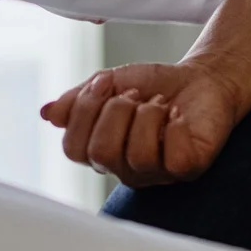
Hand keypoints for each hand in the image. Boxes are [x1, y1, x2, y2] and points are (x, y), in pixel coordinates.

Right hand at [39, 61, 243, 186]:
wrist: (203, 76)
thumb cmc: (156, 85)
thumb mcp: (111, 83)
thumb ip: (78, 99)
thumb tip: (47, 113)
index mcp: (102, 152)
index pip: (73, 148)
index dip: (84, 110)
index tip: (106, 82)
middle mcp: (126, 169)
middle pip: (101, 153)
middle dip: (117, 110)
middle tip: (137, 95)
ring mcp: (158, 173)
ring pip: (137, 156)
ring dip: (149, 115)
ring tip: (161, 104)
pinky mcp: (188, 168)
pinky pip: (173, 159)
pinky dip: (176, 126)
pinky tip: (179, 116)